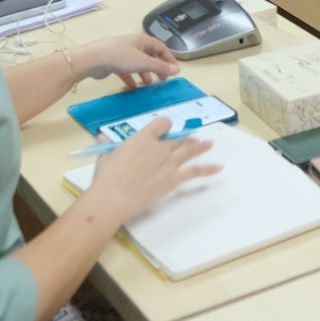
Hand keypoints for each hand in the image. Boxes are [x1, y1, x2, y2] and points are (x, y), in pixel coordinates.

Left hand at [78, 35, 180, 89]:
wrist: (93, 59)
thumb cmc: (120, 56)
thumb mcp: (143, 62)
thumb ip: (160, 67)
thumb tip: (177, 70)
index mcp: (143, 40)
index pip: (161, 47)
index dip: (169, 59)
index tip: (174, 72)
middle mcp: (134, 45)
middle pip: (150, 55)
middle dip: (157, 67)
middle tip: (163, 80)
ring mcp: (123, 53)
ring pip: (138, 64)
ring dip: (145, 74)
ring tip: (148, 84)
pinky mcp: (114, 63)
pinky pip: (127, 71)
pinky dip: (131, 78)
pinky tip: (133, 87)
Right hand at [86, 119, 218, 220]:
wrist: (114, 196)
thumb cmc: (107, 177)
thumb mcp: (105, 156)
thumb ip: (107, 145)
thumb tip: (101, 136)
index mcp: (143, 138)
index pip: (162, 123)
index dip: (164, 125)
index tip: (165, 129)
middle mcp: (160, 147)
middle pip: (177, 138)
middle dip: (185, 139)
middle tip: (192, 139)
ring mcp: (169, 162)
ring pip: (189, 151)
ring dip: (200, 147)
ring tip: (209, 144)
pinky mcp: (174, 178)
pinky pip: (195, 172)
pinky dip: (207, 169)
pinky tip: (218, 168)